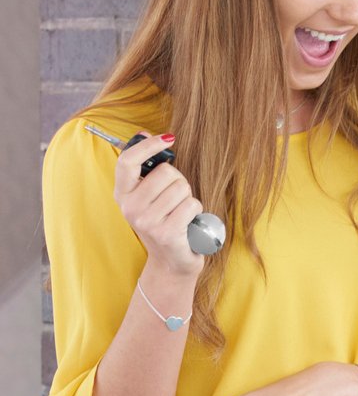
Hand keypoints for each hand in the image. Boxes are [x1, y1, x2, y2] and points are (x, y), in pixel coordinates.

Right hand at [112, 134, 203, 278]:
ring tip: (180, 213)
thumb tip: (145, 134)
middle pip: (166, 173)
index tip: (168, 137)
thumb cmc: (164, 222)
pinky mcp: (166, 232)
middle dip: (179, 182)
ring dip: (188, 198)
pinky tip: (188, 223)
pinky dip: (197, 212)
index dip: (148, 146)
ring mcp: (147, 221)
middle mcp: (130, 207)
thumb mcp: (149, 196)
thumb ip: (146, 170)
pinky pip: (192, 205)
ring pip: (182, 188)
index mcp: (122, 194)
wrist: (171, 261)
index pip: (127, 161)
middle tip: (176, 199)